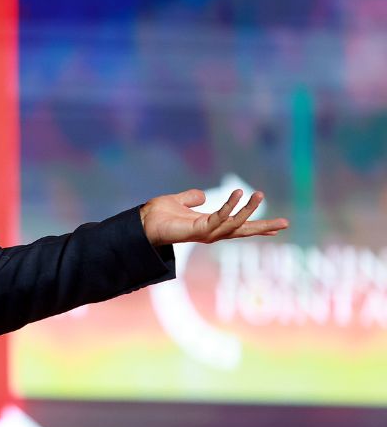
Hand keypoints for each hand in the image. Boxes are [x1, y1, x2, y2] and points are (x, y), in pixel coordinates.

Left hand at [140, 189, 289, 246]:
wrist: (141, 222)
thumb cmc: (157, 215)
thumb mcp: (179, 202)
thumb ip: (191, 198)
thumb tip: (202, 196)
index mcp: (210, 226)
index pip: (238, 226)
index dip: (256, 225)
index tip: (278, 227)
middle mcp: (211, 232)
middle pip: (243, 231)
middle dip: (263, 227)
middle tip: (286, 223)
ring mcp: (205, 233)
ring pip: (234, 224)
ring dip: (248, 210)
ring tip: (260, 194)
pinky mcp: (197, 230)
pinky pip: (219, 217)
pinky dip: (229, 206)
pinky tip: (238, 193)